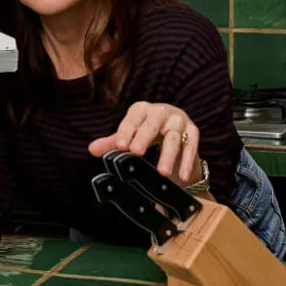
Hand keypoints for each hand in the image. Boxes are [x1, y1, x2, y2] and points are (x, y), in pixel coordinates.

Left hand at [88, 102, 202, 185]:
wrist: (177, 134)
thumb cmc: (148, 134)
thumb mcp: (130, 137)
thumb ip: (113, 143)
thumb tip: (92, 149)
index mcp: (142, 110)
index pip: (133, 118)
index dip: (126, 131)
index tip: (120, 146)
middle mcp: (162, 112)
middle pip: (153, 123)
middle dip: (144, 137)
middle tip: (136, 152)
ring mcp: (179, 121)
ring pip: (174, 136)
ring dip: (168, 155)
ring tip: (162, 172)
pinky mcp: (193, 132)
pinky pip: (191, 146)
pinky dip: (186, 162)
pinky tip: (181, 176)